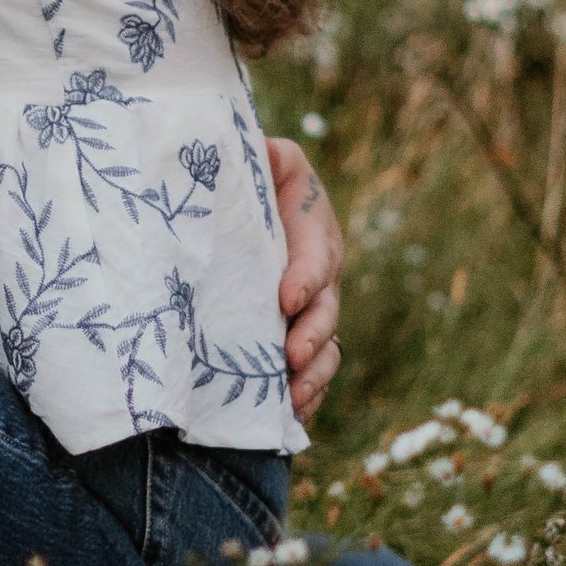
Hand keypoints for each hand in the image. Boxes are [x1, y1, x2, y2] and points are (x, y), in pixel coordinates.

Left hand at [268, 138, 344, 421]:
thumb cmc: (247, 175)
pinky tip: (289, 417)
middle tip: (292, 356)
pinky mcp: (295, 333)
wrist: (240, 201)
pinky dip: (306, 394)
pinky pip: (311, 370)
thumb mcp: (259, 155)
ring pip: (325, 346)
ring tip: (292, 399)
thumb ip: (260, 153)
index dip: (305, 276)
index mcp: (311, 227)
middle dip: (312, 335)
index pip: (315, 255)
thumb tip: (256, 148)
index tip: (287, 298)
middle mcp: (317, 272)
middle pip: (326, 309)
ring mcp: (311, 307)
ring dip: (313, 375)